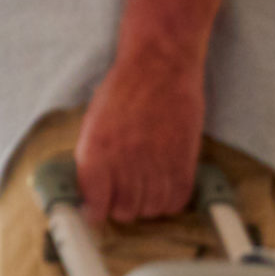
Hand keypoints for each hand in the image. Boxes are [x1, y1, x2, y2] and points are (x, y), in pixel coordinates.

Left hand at [75, 49, 205, 224]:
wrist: (160, 63)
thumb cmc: (122, 90)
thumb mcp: (92, 124)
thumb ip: (91, 161)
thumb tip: (89, 194)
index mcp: (97, 151)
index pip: (94, 206)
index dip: (95, 212)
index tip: (95, 211)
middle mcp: (126, 160)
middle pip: (125, 211)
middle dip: (121, 208)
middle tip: (122, 196)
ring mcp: (158, 160)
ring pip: (152, 209)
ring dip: (146, 205)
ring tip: (143, 190)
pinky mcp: (184, 158)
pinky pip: (178, 198)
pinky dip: (170, 200)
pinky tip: (163, 188)